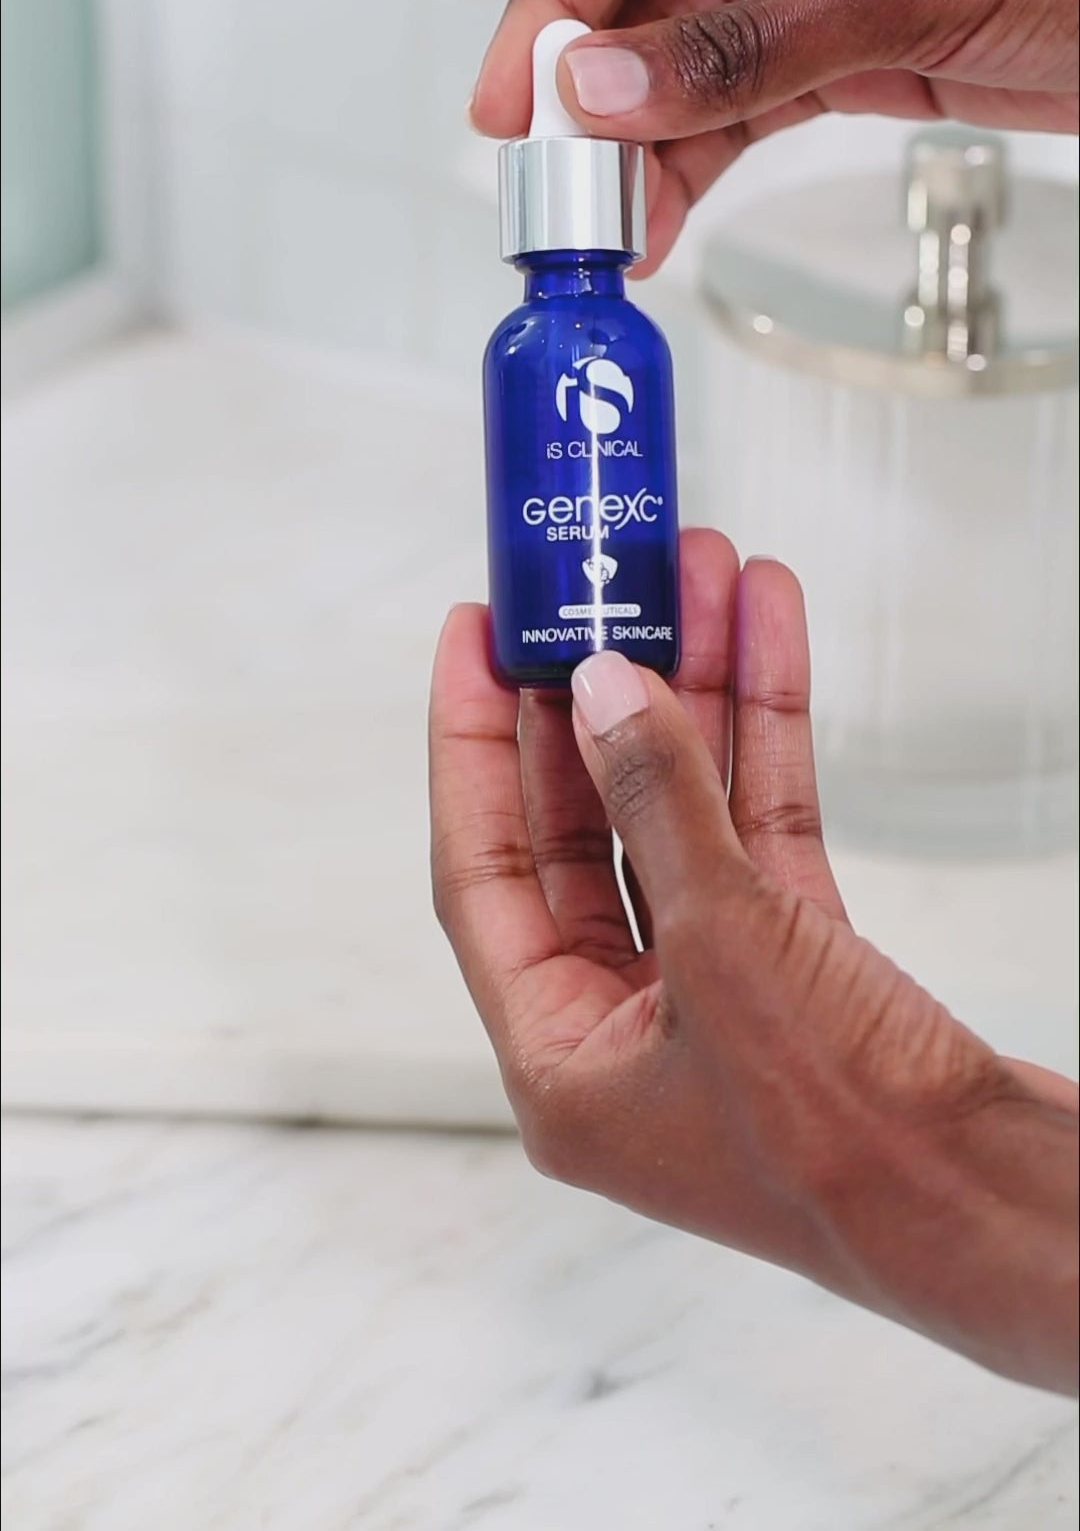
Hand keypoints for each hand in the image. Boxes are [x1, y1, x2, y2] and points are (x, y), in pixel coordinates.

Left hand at [429, 531, 1078, 1393]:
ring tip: (702, 579)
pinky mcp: (803, 969)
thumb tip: (600, 693)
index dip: (471, 741)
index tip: (477, 633)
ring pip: (683, 813)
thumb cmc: (847, 1138)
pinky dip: (766, 736)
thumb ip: (654, 806)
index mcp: (559, 1060)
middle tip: (601, 589)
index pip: (481, 867)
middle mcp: (624, 1031)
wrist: (999, 1206)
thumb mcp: (723, 948)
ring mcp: (716, 998)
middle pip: (583, 828)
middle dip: (598, 697)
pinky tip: (769, 639)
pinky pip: (764, 829)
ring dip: (694, 693)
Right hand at [470, 0, 1078, 269]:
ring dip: (641, 140)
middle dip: (592, 80)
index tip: (518, 87)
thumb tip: (606, 86)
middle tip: (548, 170)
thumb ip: (749, 48)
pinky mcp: (851, 49)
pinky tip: (662, 214)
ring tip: (605, 220)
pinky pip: (744, 103)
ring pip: (688, 56)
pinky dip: (698, 160)